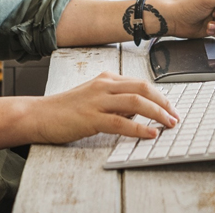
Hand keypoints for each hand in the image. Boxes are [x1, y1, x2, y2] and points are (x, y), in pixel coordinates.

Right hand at [29, 72, 178, 144]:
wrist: (39, 114)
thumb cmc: (66, 109)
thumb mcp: (94, 98)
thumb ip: (115, 101)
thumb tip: (138, 110)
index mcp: (107, 79)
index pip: (141, 83)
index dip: (160, 96)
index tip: (171, 108)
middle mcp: (104, 86)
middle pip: (143, 89)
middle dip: (164, 103)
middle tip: (175, 116)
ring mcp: (98, 100)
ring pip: (136, 102)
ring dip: (157, 114)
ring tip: (168, 124)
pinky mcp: (91, 117)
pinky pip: (120, 122)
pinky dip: (138, 128)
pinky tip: (149, 134)